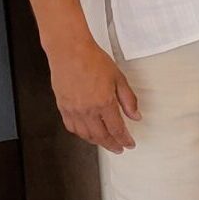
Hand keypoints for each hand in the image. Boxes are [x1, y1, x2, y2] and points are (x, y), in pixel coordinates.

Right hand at [47, 33, 139, 151]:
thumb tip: (136, 116)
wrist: (70, 51)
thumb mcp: (119, 78)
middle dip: (112, 145)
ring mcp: (73, 110)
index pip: (117, 129)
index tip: (129, 144)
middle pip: (101, 136)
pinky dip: (81, 134)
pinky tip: (87, 133)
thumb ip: (128, 99)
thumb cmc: (93, 60)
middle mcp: (87, 110)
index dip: (124, 140)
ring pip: (85, 135)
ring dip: (97, 142)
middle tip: (119, 148)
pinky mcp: (62, 107)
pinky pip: (72, 127)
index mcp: (104, 103)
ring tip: (105, 142)